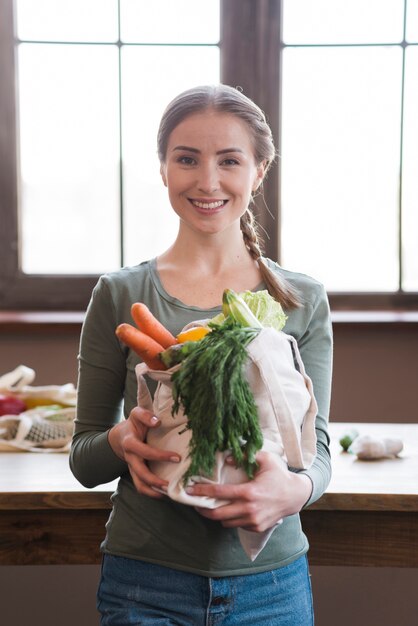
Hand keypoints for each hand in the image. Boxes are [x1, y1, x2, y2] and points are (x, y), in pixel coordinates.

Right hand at [108, 406, 180, 498]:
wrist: (121, 436)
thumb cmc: (134, 423)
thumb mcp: (137, 414)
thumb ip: (145, 415)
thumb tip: (157, 422)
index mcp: (130, 443)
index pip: (144, 451)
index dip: (160, 456)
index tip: (177, 457)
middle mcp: (130, 457)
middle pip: (140, 472)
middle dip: (156, 479)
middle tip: (172, 483)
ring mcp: (132, 467)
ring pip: (139, 484)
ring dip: (153, 490)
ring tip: (169, 492)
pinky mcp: (136, 473)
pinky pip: (141, 486)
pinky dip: (152, 492)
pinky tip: (165, 493)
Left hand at [186, 451, 312, 531]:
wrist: (295, 495)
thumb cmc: (279, 475)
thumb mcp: (266, 459)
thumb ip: (246, 455)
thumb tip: (226, 459)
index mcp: (249, 492)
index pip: (219, 493)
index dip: (202, 492)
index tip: (190, 490)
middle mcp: (249, 509)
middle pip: (217, 514)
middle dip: (202, 510)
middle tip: (195, 504)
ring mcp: (253, 520)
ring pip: (226, 522)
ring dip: (217, 516)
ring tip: (211, 507)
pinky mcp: (257, 527)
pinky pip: (238, 526)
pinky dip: (232, 520)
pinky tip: (230, 511)